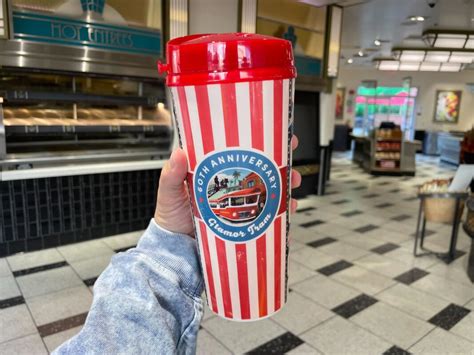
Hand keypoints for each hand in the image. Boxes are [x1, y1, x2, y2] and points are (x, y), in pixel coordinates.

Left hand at [154, 136, 301, 235]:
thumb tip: (180, 153)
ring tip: (291, 193)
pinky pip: (267, 223)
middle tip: (291, 168)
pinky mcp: (244, 226)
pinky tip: (286, 221)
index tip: (278, 136)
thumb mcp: (169, 192)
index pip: (242, 154)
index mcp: (218, 174)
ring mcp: (240, 208)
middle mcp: (232, 189)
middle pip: (262, 174)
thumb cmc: (170, 216)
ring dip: (285, 193)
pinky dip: (280, 222)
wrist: (175, 249)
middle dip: (282, 169)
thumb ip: (172, 175)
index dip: (262, 144)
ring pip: (269, 197)